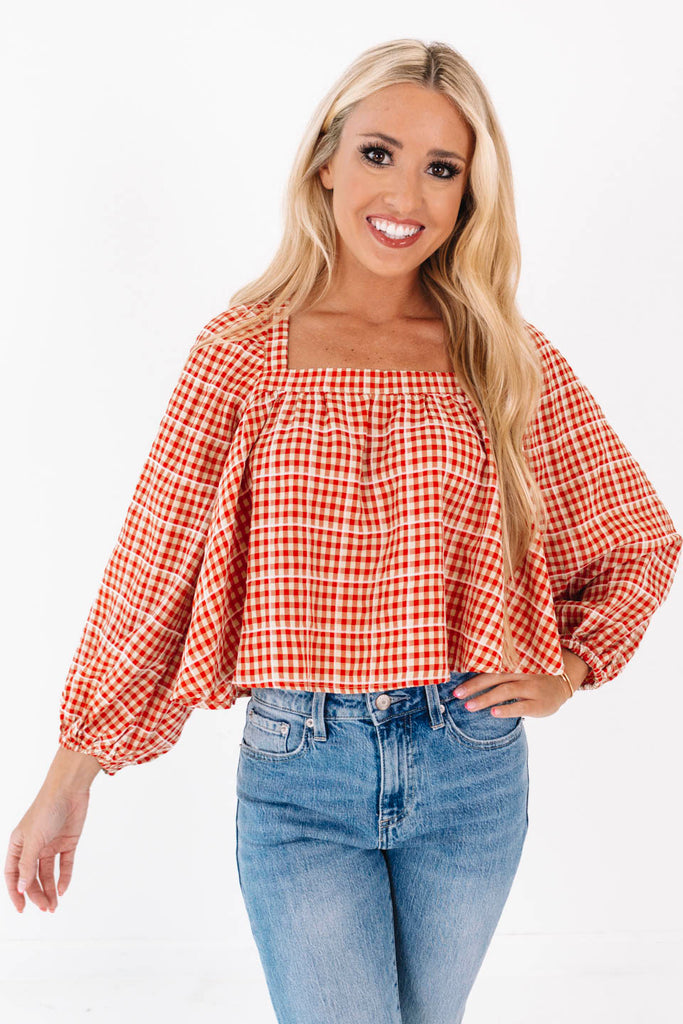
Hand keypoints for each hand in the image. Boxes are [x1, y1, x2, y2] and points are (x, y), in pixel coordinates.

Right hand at [5, 786, 90, 913]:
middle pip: (31, 876)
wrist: (70, 790)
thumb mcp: (33, 839)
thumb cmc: (46, 809)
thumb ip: (26, 865)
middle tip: (45, 908)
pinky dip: (64, 877)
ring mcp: (51, 844)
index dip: (15, 891)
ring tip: (53, 906)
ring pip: (48, 873)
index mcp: (18, 843)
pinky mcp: (67, 842)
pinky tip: (63, 889)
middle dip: (36, 894)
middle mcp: (33, 845)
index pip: (13, 873)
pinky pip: (65, 864)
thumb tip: (20, 887)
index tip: (21, 909)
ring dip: (50, 890)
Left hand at [452, 668, 576, 718]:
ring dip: (485, 698)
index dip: (472, 674)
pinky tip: (494, 713)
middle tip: (457, 694)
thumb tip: (469, 679)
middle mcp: (521, 672)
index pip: (490, 667)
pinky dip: (507, 709)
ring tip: (469, 706)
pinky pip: (521, 706)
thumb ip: (500, 671)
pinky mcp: (539, 703)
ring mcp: (531, 687)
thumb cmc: (533, 677)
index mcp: (514, 663)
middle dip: (474, 686)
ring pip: (505, 691)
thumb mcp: (519, 669)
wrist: (564, 683)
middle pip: (494, 677)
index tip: (455, 681)